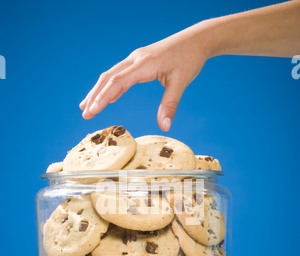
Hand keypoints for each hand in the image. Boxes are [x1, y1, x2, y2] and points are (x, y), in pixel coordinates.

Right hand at [79, 22, 212, 130]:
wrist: (196, 39)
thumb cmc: (189, 59)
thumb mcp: (181, 82)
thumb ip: (170, 105)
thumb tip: (164, 127)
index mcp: (144, 64)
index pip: (117, 81)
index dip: (103, 96)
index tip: (92, 110)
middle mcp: (135, 59)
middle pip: (108, 78)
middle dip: (95, 96)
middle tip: (84, 114)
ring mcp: (136, 59)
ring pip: (111, 75)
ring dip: (98, 91)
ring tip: (86, 106)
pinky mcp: (139, 61)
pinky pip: (119, 74)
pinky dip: (110, 86)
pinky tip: (105, 97)